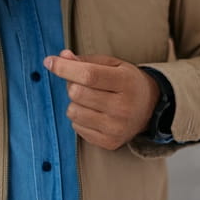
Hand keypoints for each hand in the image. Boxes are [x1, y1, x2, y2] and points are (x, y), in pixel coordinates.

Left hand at [44, 49, 160, 150]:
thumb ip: (85, 61)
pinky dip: (79, 118)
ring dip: (75, 102)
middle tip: (81, 82)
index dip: (65, 68)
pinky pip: (77, 127)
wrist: (150, 107)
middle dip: (71, 84)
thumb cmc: (126, 81)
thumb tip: (61, 57)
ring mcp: (117, 128)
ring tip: (90, 99)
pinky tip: (94, 112)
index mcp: (125, 82)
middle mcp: (123, 107)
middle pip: (77, 93)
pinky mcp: (110, 142)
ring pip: (73, 112)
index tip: (49, 61)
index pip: (88, 75)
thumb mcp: (111, 64)